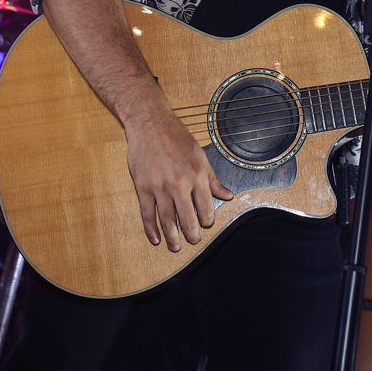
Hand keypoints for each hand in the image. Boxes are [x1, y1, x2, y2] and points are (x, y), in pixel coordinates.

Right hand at [124, 109, 232, 251]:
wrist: (150, 123)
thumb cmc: (176, 137)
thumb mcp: (200, 156)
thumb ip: (213, 179)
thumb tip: (228, 196)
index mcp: (197, 175)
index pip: (205, 208)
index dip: (207, 220)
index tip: (205, 224)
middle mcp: (179, 183)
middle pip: (187, 218)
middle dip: (192, 234)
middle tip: (193, 241)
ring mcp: (160, 187)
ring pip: (167, 220)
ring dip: (172, 237)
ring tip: (176, 246)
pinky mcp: (143, 187)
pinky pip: (147, 214)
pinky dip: (151, 229)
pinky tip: (155, 238)